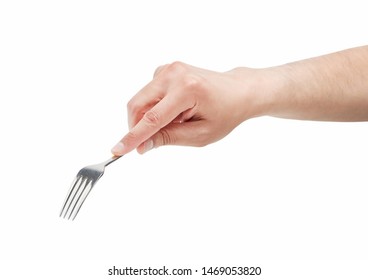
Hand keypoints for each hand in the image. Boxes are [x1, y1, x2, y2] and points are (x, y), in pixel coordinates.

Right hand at [111, 62, 270, 154]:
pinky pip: (148, 94)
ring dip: (149, 117)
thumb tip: (141, 145)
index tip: (117, 150)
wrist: (238, 91)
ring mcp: (168, 68)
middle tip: (150, 142)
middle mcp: (174, 74)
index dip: (133, 137)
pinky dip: (154, 107)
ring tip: (176, 121)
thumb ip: (169, 138)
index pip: (152, 119)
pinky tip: (174, 110)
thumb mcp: (200, 134)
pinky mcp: (165, 69)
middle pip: (138, 105)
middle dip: (137, 127)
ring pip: (141, 100)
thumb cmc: (225, 114)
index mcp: (187, 90)